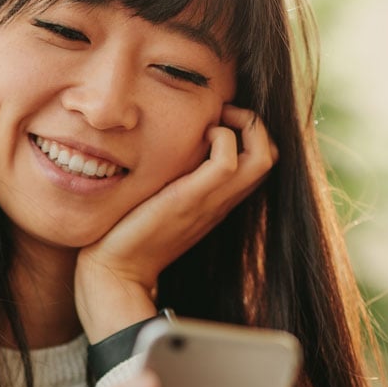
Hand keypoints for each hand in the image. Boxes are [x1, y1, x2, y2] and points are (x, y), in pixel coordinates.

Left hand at [75, 107, 277, 341]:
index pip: (258, 162)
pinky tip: (196, 137)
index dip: (251, 133)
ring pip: (262, 157)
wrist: (116, 271)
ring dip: (244, 124)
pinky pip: (227, 162)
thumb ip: (173, 178)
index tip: (218, 120)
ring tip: (213, 122)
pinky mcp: (190, 201)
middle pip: (271, 157)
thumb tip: (169, 149)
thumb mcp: (159, 200)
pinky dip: (221, 137)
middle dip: (254, 123)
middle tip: (221, 114)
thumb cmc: (129, 236)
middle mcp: (221, 202)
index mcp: (217, 201)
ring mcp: (210, 202)